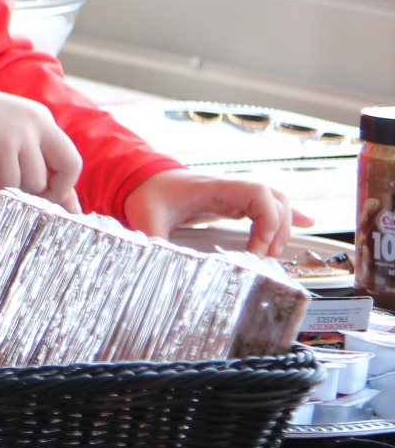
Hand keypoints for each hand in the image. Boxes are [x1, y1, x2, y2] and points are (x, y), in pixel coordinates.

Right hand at [0, 89, 81, 211]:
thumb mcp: (11, 141)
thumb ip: (38, 166)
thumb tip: (67, 204)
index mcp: (42, 119)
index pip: (71, 160)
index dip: (64, 187)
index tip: (53, 204)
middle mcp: (38, 122)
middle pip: (68, 168)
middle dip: (52, 191)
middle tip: (29, 198)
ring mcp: (21, 132)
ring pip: (34, 182)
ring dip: (12, 186)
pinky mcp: (2, 145)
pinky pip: (10, 183)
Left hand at [124, 168, 311, 257]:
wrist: (139, 179)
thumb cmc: (146, 195)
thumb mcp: (145, 219)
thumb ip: (153, 242)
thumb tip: (159, 268)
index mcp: (214, 187)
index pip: (258, 193)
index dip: (268, 220)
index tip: (258, 248)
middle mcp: (229, 189)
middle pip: (274, 198)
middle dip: (278, 228)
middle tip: (265, 257)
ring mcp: (233, 195)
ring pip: (275, 201)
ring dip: (282, 225)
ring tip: (274, 252)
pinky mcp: (233, 203)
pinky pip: (267, 205)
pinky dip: (287, 215)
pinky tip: (307, 223)